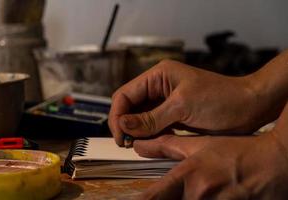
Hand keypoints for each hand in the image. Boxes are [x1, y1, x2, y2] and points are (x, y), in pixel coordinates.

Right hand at [109, 60, 272, 145]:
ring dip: (136, 131)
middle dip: (125, 125)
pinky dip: (149, 135)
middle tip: (126, 144)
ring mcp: (165, 101)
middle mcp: (158, 86)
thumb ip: (151, 117)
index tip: (120, 137)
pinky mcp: (172, 114)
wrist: (249, 107)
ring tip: (137, 145)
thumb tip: (123, 124)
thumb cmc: (222, 98)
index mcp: (158, 75)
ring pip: (139, 117)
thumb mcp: (182, 106)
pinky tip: (150, 143)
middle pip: (129, 106)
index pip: (125, 94)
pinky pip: (152, 125)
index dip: (117, 115)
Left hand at [133, 132, 287, 199]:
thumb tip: (139, 145)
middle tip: (177, 191)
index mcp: (188, 177)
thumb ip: (165, 146)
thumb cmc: (235, 151)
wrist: (272, 163)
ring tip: (200, 190)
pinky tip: (211, 196)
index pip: (153, 197)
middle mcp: (199, 196)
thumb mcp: (198, 144)